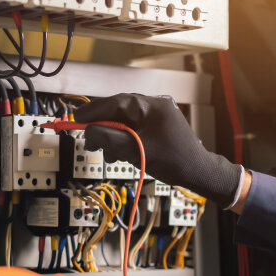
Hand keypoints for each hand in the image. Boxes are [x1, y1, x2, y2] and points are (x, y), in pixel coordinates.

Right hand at [74, 93, 242, 207]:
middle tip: (88, 141)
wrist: (199, 173)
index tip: (76, 119)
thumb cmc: (173, 161)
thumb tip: (89, 132)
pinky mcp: (158, 125)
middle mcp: (154, 105)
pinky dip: (124, 138)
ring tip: (108, 153)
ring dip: (112, 135)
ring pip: (124, 120)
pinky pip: (134, 127)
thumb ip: (108, 138)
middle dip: (102, 126)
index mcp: (150, 105)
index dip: (92, 111)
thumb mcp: (134, 150)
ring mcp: (157, 114)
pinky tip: (120, 152)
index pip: (114, 103)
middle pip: (118, 110)